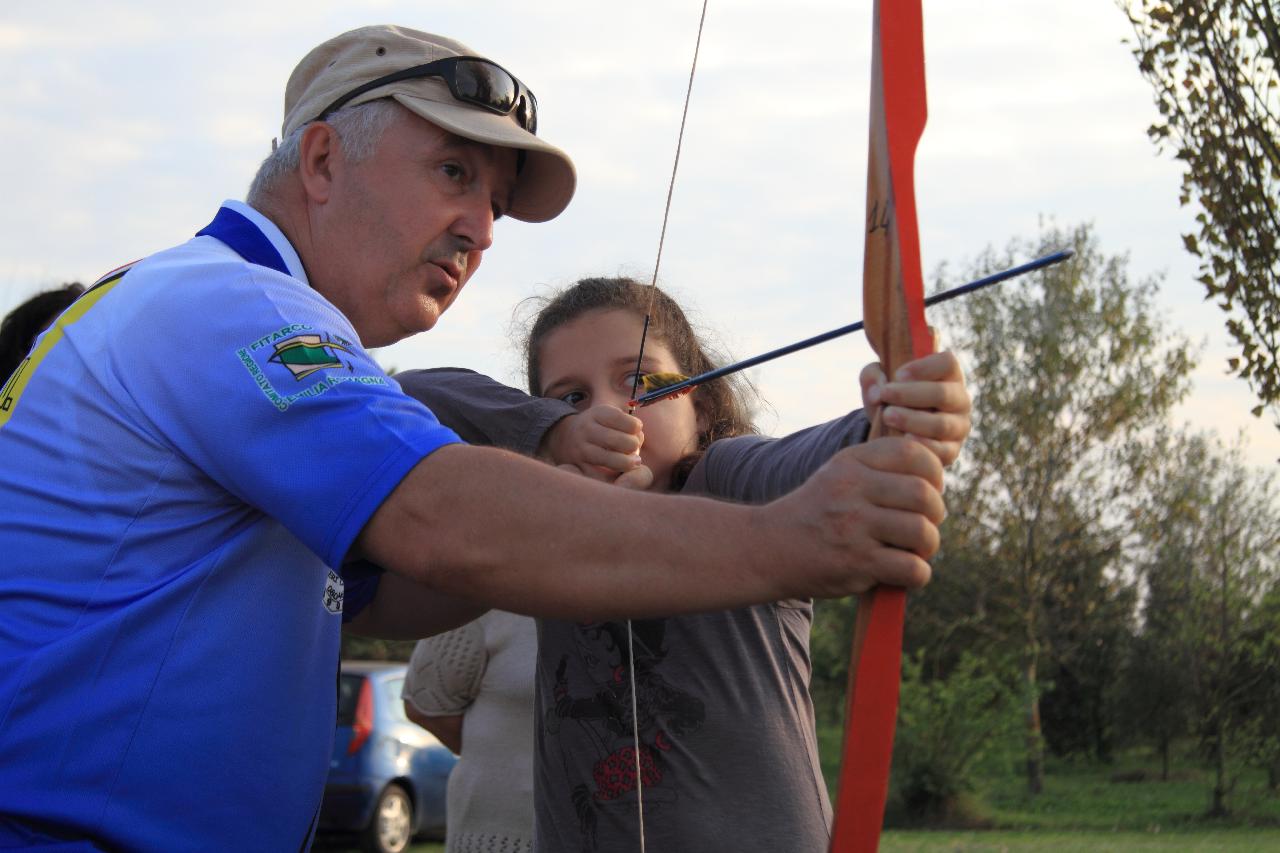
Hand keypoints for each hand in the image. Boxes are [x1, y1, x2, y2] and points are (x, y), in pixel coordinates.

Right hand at [542, 404, 646, 481]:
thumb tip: (638, 440)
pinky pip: (601, 475)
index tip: (636, 430)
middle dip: (632, 445)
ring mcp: (581, 449)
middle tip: (635, 449)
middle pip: (616, 440)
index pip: (619, 418)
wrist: (566, 438)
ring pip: (609, 459)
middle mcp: (586, 430)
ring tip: (633, 462)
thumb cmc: (599, 428)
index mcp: (597, 414)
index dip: (635, 426)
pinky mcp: (579, 467)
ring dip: (627, 462)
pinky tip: (619, 472)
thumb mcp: (610, 417)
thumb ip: (628, 425)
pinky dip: (614, 476)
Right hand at [770, 436, 944, 595]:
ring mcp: (853, 527)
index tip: (929, 489)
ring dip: (928, 546)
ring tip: (913, 550)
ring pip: (922, 532)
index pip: (912, 453)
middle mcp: (851, 490)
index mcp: (851, 462)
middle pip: (924, 495)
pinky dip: (918, 574)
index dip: (933, 472)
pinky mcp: (856, 563)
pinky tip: (903, 572)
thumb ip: (881, 467)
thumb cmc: (818, 513)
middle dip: (935, 513)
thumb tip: (938, 476)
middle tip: (923, 524)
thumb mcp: (839, 474)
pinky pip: (912, 569)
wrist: (770, 548)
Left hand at [860, 349, 970, 466]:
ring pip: (941, 424)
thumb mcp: (878, 381)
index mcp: (948, 376)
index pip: (948, 363)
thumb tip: (876, 393)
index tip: (898, 374)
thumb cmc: (891, 397)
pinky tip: (903, 439)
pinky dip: (921, 445)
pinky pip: (941, 450)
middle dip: (910, 394)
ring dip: (912, 420)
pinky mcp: (951, 451)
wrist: (893, 431)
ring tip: (886, 416)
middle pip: (943, 393)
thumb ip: (872, 376)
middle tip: (884, 394)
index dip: (924, 367)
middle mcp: (959, 400)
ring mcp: (958, 426)